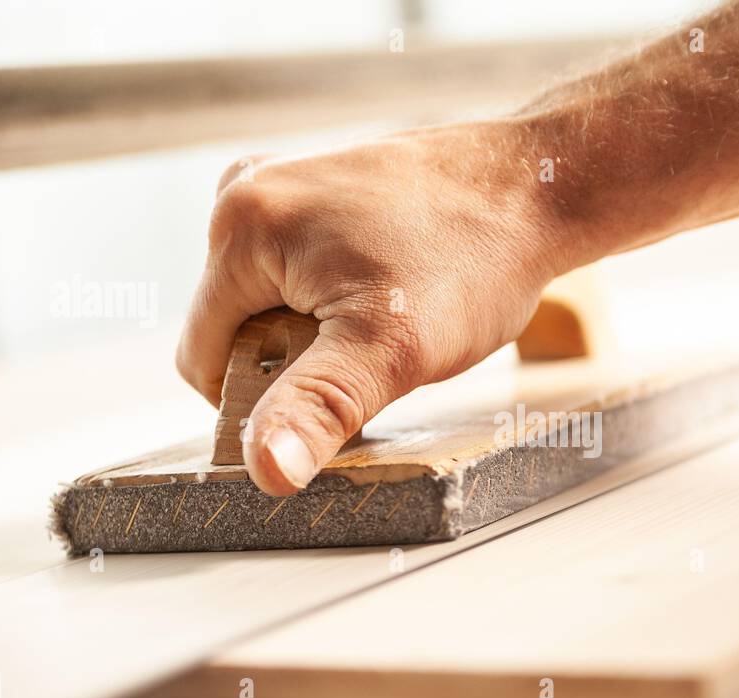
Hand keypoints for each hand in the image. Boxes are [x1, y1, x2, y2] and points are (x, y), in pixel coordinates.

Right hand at [176, 123, 566, 495]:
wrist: (537, 189)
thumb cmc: (473, 260)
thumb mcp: (392, 351)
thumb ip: (318, 407)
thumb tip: (263, 470)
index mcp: (239, 226)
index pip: (201, 360)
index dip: (260, 400)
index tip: (334, 398)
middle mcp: (246, 193)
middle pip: (235, 329)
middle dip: (294, 360)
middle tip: (375, 352)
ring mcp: (284, 186)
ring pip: (270, 304)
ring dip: (318, 333)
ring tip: (391, 318)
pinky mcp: (319, 190)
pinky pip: (298, 272)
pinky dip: (336, 301)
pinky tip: (392, 294)